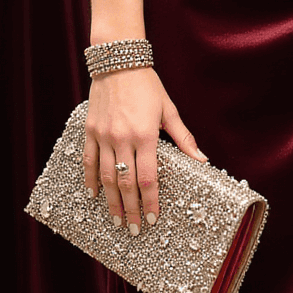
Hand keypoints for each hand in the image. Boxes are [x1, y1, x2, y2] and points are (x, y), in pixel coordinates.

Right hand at [82, 67, 205, 232]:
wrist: (118, 61)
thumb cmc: (148, 85)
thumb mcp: (169, 110)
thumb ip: (183, 138)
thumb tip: (202, 160)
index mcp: (146, 135)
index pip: (148, 177)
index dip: (150, 201)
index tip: (153, 219)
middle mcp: (123, 138)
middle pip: (126, 183)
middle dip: (131, 209)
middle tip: (135, 230)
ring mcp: (104, 136)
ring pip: (107, 176)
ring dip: (111, 202)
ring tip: (117, 221)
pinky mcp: (90, 131)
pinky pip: (89, 161)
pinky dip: (90, 180)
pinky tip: (93, 195)